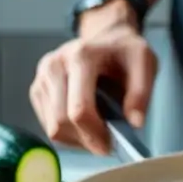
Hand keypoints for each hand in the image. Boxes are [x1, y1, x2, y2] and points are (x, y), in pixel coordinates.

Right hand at [29, 2, 156, 154]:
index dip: (95, 133)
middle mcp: (54, 65)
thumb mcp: (145, 62)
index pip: (79, 109)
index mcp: (80, 56)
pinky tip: (85, 124)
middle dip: (86, 140)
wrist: (107, 38)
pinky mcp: (37, 90)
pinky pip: (48, 126)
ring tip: (98, 130)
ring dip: (77, 139)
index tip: (112, 143)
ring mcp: (42, 77)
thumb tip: (134, 122)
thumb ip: (142, 92)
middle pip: (61, 122)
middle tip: (107, 143)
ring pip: (52, 128)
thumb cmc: (125, 52)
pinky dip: (68, 134)